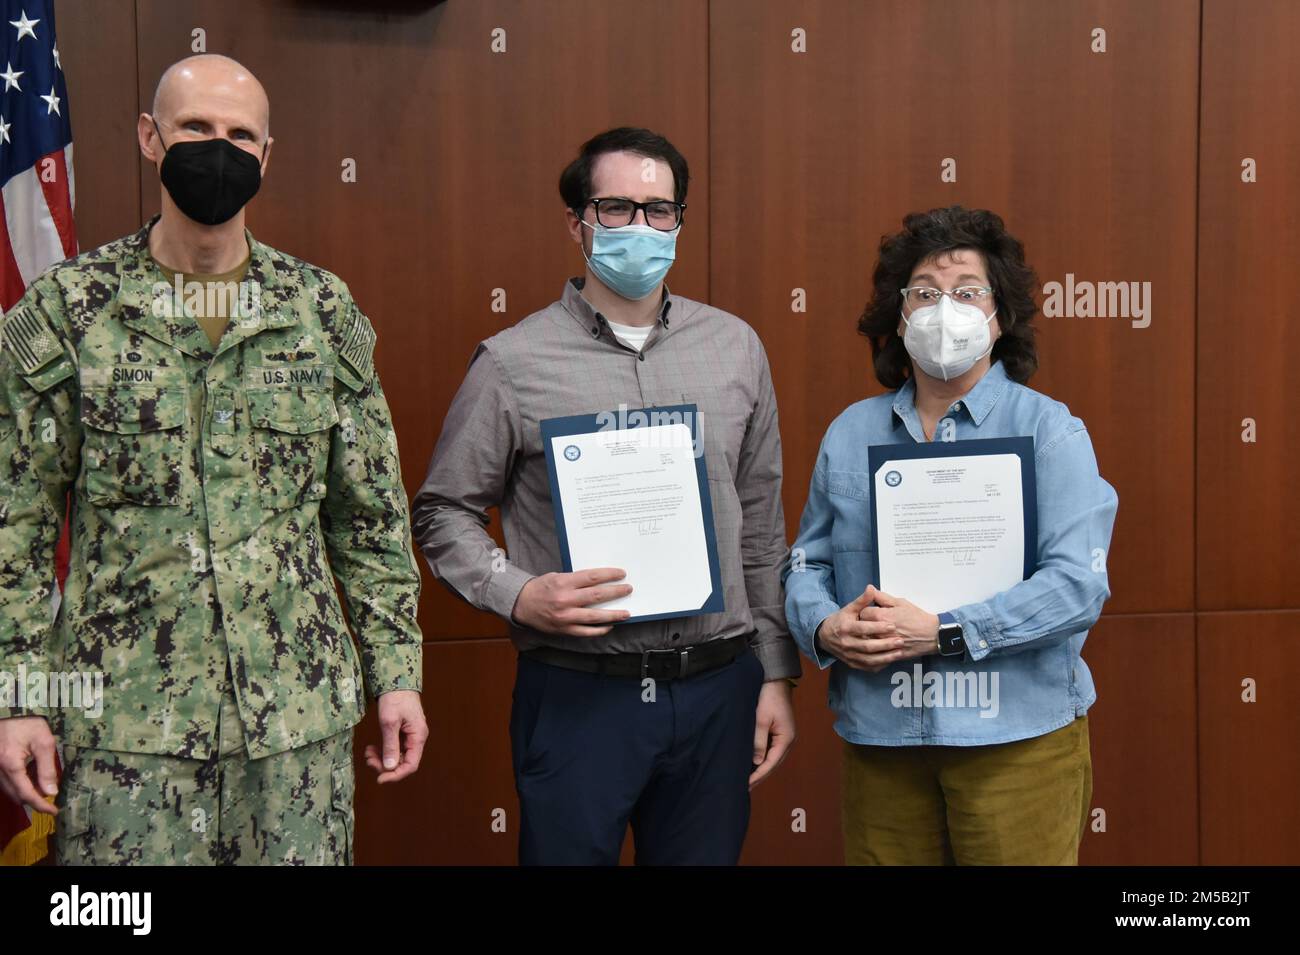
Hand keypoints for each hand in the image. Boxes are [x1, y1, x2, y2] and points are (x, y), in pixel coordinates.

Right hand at [0, 717, 58, 813]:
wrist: (7, 709)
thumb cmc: (27, 722)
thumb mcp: (43, 742)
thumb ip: (47, 769)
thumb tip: (51, 792)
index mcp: (10, 765)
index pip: (26, 794)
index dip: (40, 805)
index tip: (54, 811)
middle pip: (16, 795)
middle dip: (34, 800)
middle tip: (52, 800)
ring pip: (9, 790)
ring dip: (26, 793)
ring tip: (44, 787)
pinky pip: (5, 782)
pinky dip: (19, 784)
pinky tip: (31, 777)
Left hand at [364, 690, 426, 783]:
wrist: (396, 681)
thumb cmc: (396, 698)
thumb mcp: (389, 722)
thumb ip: (390, 745)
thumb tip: (389, 767)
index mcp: (418, 737)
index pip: (411, 765)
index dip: (396, 775)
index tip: (380, 778)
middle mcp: (416, 739)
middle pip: (403, 762)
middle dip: (385, 765)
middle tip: (369, 760)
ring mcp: (409, 736)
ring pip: (396, 756)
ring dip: (382, 758)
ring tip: (368, 753)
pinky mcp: (402, 733)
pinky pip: (393, 748)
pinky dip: (382, 750)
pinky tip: (371, 748)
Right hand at [511, 567, 632, 636]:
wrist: (521, 605)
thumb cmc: (540, 588)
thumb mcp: (556, 577)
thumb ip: (576, 580)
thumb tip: (599, 581)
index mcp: (564, 583)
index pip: (592, 577)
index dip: (609, 575)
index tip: (621, 574)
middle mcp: (566, 600)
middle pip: (597, 596)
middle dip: (616, 592)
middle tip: (628, 589)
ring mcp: (566, 617)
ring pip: (595, 617)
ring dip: (613, 615)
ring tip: (626, 613)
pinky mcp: (565, 630)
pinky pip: (587, 632)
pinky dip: (600, 629)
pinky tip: (609, 626)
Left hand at [749, 679, 795, 789]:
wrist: (774, 679)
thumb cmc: (768, 697)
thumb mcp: (761, 720)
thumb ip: (758, 742)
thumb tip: (756, 762)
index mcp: (786, 739)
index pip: (771, 763)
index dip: (758, 775)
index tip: (746, 785)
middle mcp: (788, 740)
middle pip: (773, 763)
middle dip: (760, 775)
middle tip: (744, 787)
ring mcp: (784, 736)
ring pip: (772, 758)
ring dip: (761, 768)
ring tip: (747, 779)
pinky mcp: (779, 731)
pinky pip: (771, 749)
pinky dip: (762, 758)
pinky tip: (753, 763)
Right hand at [815, 587, 908, 671]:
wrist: (825, 636)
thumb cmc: (840, 621)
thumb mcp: (849, 608)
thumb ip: (862, 600)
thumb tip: (871, 587)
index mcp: (845, 628)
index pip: (863, 629)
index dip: (878, 628)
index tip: (892, 625)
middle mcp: (846, 643)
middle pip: (868, 646)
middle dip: (885, 644)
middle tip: (900, 640)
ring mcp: (849, 655)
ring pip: (869, 659)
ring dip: (885, 657)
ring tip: (899, 652)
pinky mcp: (852, 664)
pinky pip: (867, 667)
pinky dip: (879, 665)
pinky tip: (890, 660)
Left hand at [857, 585, 939, 659]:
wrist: (932, 634)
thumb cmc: (917, 617)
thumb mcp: (900, 602)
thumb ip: (882, 597)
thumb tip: (870, 589)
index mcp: (881, 616)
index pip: (862, 613)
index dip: (865, 611)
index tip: (869, 612)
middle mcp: (879, 631)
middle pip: (861, 628)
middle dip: (863, 624)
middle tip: (869, 623)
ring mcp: (883, 645)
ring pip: (865, 642)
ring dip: (867, 637)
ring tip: (873, 634)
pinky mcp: (888, 654)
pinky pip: (874, 654)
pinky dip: (874, 650)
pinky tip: (877, 646)